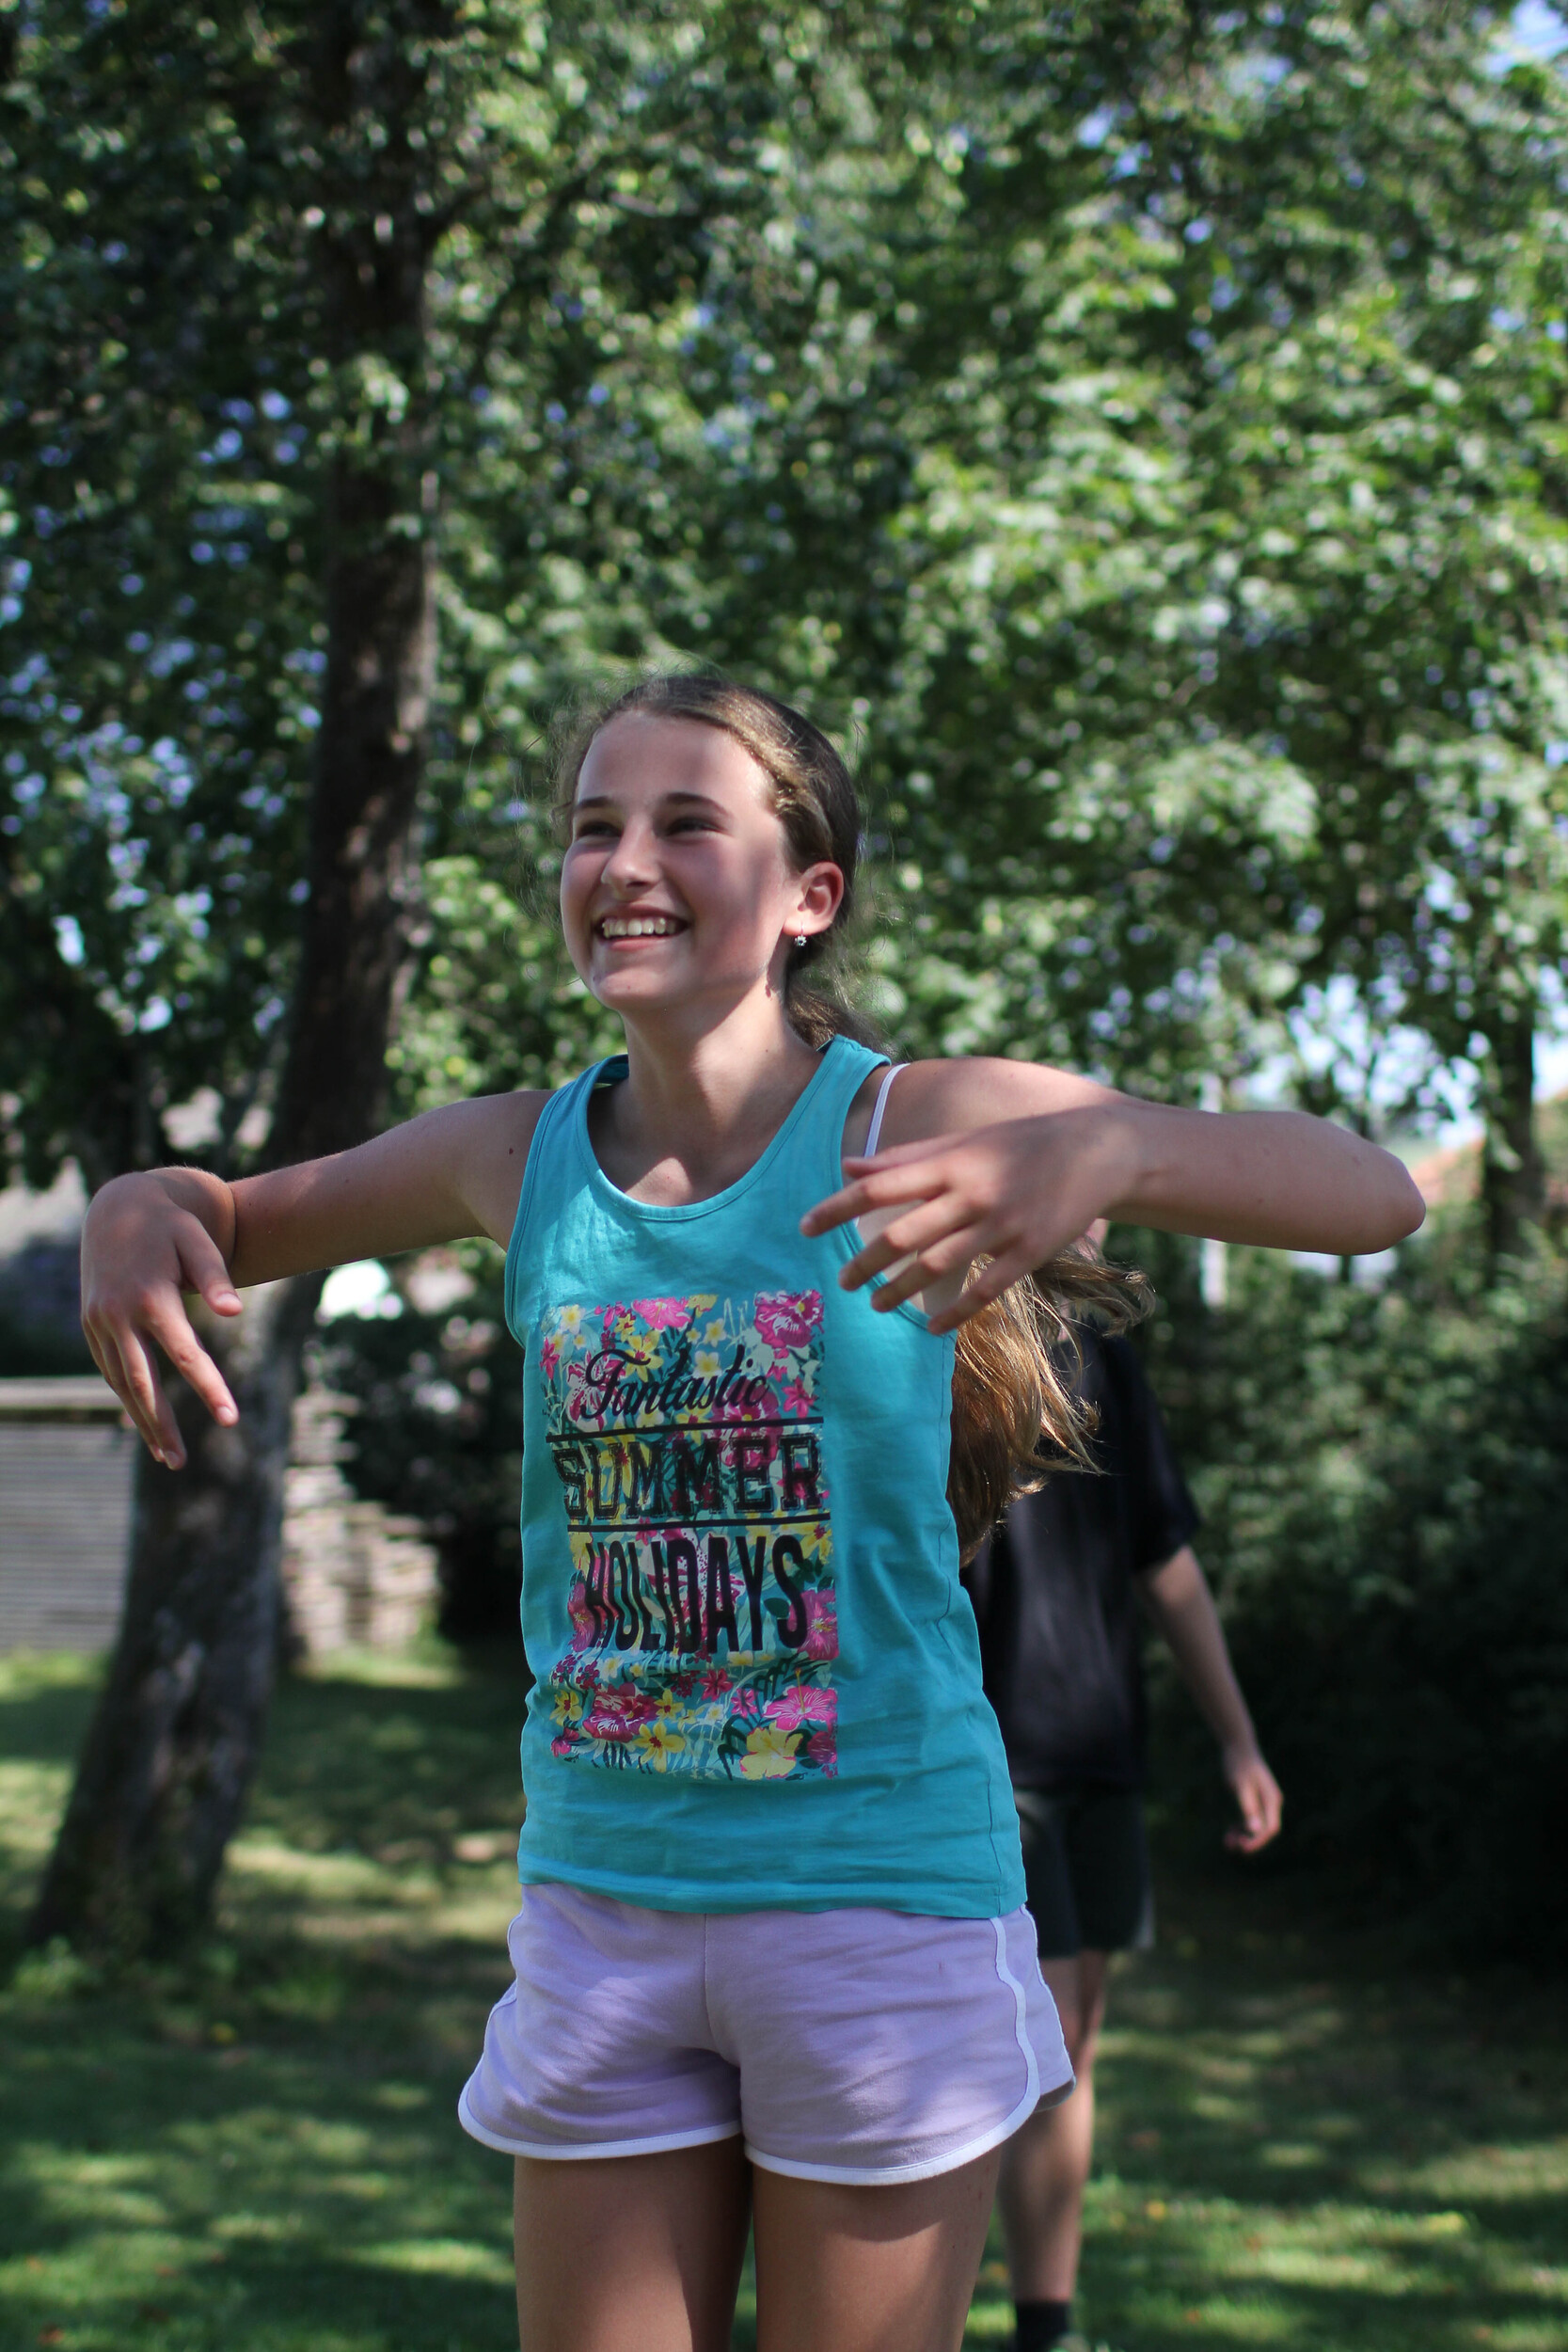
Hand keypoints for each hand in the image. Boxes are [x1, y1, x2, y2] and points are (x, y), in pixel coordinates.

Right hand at [80, 1173, 242, 1468]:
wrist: (119, 1207)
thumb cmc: (171, 1225)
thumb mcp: (197, 1240)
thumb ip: (215, 1276)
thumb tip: (234, 1312)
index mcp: (150, 1296)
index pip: (183, 1354)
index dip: (208, 1387)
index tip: (230, 1418)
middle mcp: (118, 1314)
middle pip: (142, 1381)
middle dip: (161, 1424)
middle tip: (180, 1463)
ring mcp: (99, 1321)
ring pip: (121, 1381)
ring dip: (142, 1419)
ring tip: (167, 1455)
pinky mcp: (91, 1324)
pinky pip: (109, 1368)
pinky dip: (125, 1397)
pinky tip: (143, 1423)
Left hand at [799, 1106, 1130, 1332]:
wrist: (1096, 1151)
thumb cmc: (1020, 1144)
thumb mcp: (963, 1142)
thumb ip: (905, 1157)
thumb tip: (848, 1167)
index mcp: (950, 1162)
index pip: (879, 1185)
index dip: (837, 1207)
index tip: (804, 1227)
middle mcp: (971, 1192)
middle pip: (903, 1233)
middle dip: (866, 1262)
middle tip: (842, 1282)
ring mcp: (1002, 1224)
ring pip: (939, 1265)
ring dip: (901, 1290)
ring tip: (876, 1304)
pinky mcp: (1030, 1252)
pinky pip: (985, 1290)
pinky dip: (955, 1313)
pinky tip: (932, 1328)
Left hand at [1223, 1745, 1282, 1853]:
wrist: (1237, 1746)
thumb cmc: (1238, 1764)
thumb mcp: (1241, 1786)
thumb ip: (1248, 1808)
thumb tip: (1255, 1830)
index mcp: (1271, 1800)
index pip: (1271, 1828)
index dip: (1258, 1841)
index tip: (1243, 1848)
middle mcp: (1271, 1803)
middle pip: (1264, 1830)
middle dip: (1249, 1840)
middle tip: (1231, 1847)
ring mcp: (1263, 1802)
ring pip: (1256, 1827)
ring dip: (1243, 1836)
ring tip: (1227, 1843)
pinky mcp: (1254, 1800)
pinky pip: (1250, 1820)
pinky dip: (1240, 1828)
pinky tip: (1228, 1834)